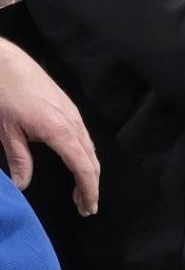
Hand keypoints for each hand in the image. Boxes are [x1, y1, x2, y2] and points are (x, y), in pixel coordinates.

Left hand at [0, 38, 98, 215]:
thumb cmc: (3, 92)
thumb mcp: (6, 131)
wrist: (4, 60)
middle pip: (91, 161)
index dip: (88, 191)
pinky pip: (84, 137)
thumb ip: (19, 159)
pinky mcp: (68, 107)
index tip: (88, 208)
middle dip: (91, 186)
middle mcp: (72, 123)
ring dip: (88, 171)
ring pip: (89, 149)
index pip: (83, 168)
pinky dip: (84, 156)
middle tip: (84, 207)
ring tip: (81, 190)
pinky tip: (75, 163)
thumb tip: (22, 185)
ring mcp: (73, 114)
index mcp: (60, 131)